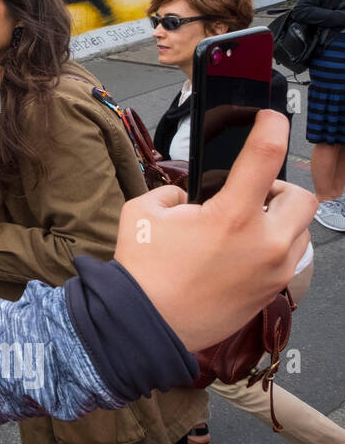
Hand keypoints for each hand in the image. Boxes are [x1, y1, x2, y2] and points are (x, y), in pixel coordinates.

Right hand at [114, 110, 314, 351]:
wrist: (144, 325)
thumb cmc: (142, 271)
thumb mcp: (142, 211)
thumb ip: (172, 192)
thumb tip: (189, 196)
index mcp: (231, 216)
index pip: (265, 155)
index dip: (271, 126)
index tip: (271, 118)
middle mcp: (263, 243)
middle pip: (302, 198)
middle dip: (280, 189)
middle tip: (253, 193)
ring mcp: (271, 272)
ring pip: (300, 231)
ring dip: (280, 221)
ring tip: (247, 226)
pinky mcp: (269, 294)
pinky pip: (287, 261)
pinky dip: (273, 249)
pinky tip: (241, 253)